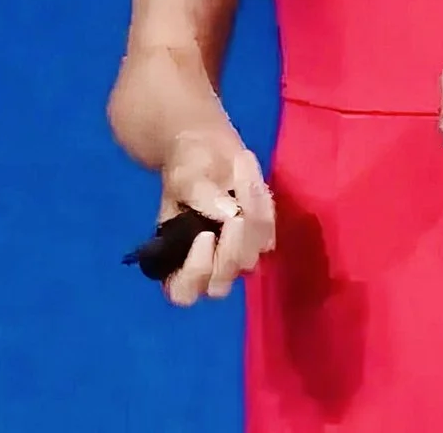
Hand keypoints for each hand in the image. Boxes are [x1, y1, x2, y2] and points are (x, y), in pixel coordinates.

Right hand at [156, 126, 275, 305]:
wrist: (208, 151)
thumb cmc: (187, 168)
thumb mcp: (185, 177)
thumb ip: (200, 196)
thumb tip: (230, 212)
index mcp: (174, 260)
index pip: (183, 291)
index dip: (196, 271)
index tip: (204, 235)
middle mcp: (205, 267)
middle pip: (222, 282)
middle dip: (231, 247)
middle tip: (234, 208)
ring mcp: (234, 257)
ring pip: (250, 258)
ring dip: (249, 216)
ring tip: (238, 174)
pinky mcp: (258, 241)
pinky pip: (268, 234)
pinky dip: (261, 205)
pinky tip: (248, 177)